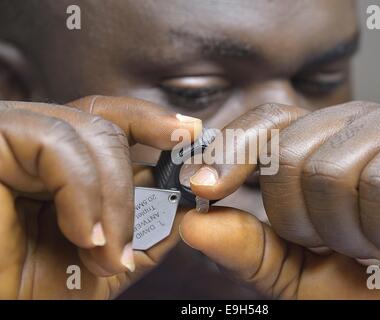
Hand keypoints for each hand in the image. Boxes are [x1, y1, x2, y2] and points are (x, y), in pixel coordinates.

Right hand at [0, 96, 201, 298]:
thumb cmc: (29, 288)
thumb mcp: (104, 263)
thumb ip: (144, 234)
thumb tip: (183, 206)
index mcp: (60, 166)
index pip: (108, 121)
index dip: (150, 120)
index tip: (188, 135)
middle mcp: (36, 145)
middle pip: (103, 123)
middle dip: (133, 181)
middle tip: (137, 235)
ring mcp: (15, 138)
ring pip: (88, 134)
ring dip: (111, 200)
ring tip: (105, 252)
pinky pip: (57, 146)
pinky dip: (83, 193)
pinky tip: (84, 235)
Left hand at [181, 101, 379, 298]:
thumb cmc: (369, 283)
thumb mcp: (294, 271)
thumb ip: (247, 247)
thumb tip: (194, 223)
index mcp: (318, 142)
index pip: (263, 123)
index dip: (229, 153)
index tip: (203, 187)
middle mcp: (352, 125)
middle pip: (287, 153)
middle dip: (299, 221)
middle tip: (331, 245)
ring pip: (330, 172)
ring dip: (344, 235)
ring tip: (370, 247)